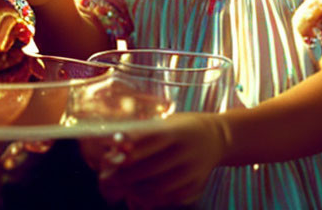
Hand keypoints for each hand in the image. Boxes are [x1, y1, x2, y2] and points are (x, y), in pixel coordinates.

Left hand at [81, 112, 227, 207]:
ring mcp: (191, 171)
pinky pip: (169, 198)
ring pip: (157, 187)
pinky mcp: (195, 186)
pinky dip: (149, 199)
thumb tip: (113, 145)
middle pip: (148, 168)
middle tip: (105, 178)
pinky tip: (136, 195)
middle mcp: (184, 151)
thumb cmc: (181, 127)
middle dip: (123, 175)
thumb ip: (143, 133)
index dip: (124, 152)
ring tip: (117, 188)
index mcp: (174, 131)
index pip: (145, 143)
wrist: (217, 138)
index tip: (107, 158)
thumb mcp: (165, 122)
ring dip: (133, 190)